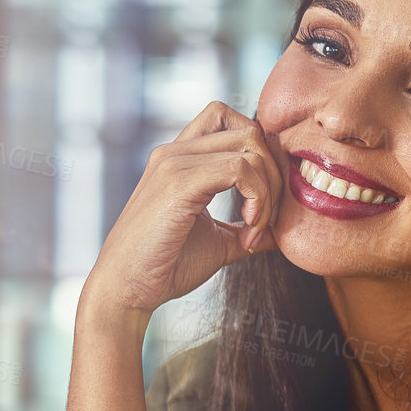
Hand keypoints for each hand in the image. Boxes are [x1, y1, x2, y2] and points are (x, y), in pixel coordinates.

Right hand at [80, 100, 283, 319]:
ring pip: (250, 145)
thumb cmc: (167, 266)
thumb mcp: (221, 241)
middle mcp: (176, 151)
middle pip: (250, 128)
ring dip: (268, 189)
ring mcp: (174, 162)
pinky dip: (258, 198)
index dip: (263, 155)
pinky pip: (240, 168)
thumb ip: (251, 227)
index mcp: (182, 158)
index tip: (265, 203)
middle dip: (274, 171)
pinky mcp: (178, 181)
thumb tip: (284, 229)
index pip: (233, 121)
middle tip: (268, 217)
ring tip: (256, 228)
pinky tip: (248, 229)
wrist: (126, 289)